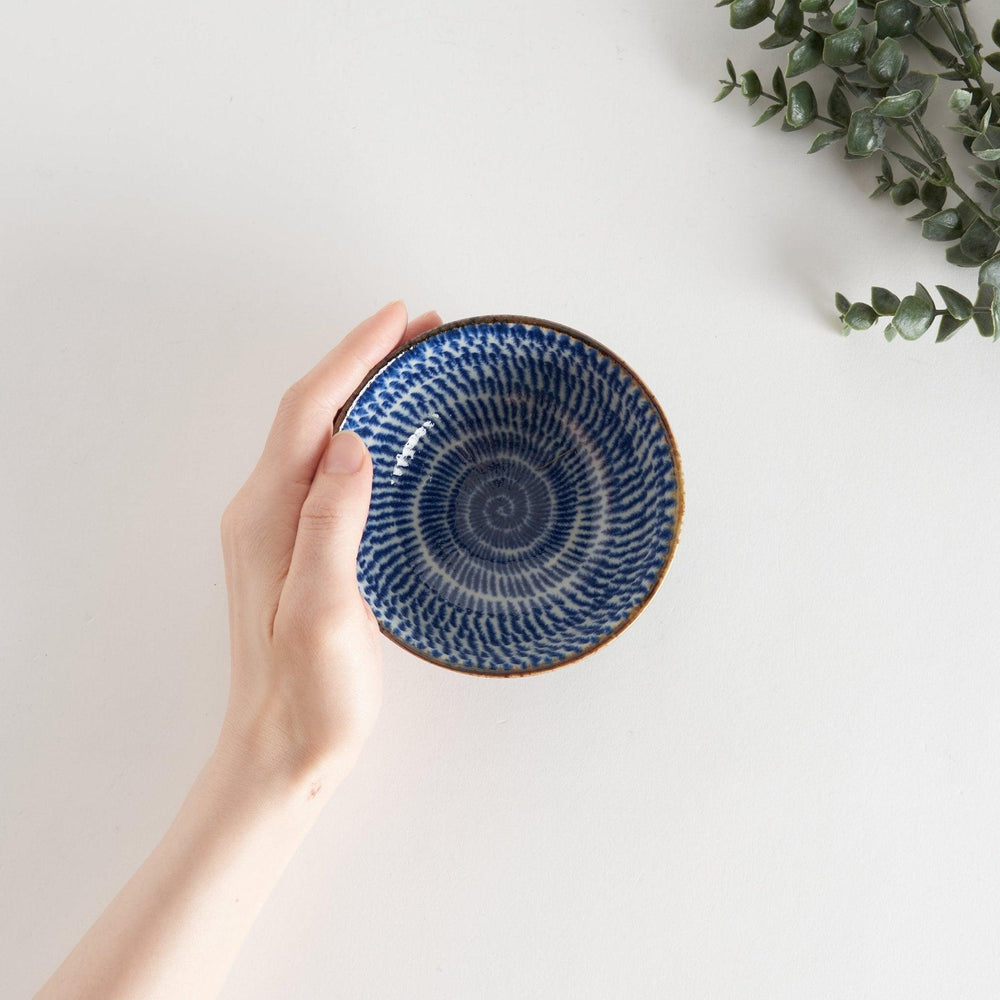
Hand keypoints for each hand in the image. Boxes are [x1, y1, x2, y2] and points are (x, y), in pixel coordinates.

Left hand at [217, 300, 441, 784]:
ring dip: (366, 390)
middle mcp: (266, 509)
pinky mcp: (303, 547)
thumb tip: (351, 441)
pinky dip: (366, 431)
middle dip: (365, 360)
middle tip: (425, 331)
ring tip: (418, 366)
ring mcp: (281, 528)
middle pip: (313, 410)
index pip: (309, 410)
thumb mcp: (323, 610)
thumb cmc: (308, 693)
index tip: (401, 318)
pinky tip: (396, 435)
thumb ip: (330, 523)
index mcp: (268, 513)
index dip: (353, 356)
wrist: (282, 748)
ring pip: (323, 434)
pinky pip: (331, 466)